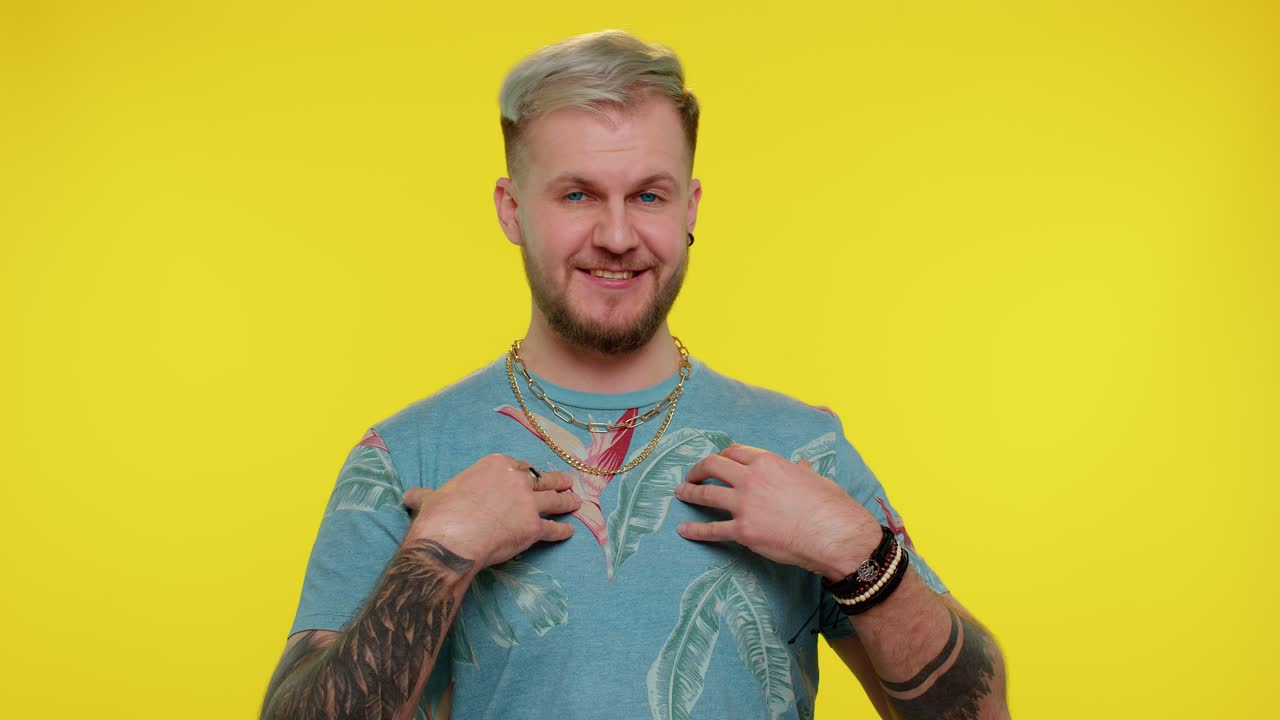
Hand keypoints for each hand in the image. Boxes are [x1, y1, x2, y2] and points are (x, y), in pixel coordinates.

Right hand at [402, 454, 580, 568]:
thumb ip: (425, 495)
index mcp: (494, 465)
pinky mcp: (534, 528)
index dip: (526, 472)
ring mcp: (528, 503)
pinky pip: (553, 528)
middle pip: (542, 477)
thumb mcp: (430, 498)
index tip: (530, 475)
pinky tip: (569, 532)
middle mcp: (516, 479)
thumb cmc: (440, 516)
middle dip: (557, 479)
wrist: (451, 540)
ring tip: (576, 501)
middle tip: (567, 481)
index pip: (518, 465)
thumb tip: (409, 496)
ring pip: (555, 499)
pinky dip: (562, 531)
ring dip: (568, 501)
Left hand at [675, 444, 881, 579]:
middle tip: (691, 475)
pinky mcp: (743, 531)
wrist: (834, 535)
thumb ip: (802, 471)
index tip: (716, 460)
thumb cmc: (831, 506)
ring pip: (706, 494)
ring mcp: (745, 504)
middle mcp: (751, 479)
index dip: (722, 455)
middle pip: (714, 466)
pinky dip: (695, 530)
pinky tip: (683, 530)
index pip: (735, 452)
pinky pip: (712, 529)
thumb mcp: (816, 479)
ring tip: (680, 493)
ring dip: (689, 493)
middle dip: (698, 469)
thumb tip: (802, 464)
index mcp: (769, 462)